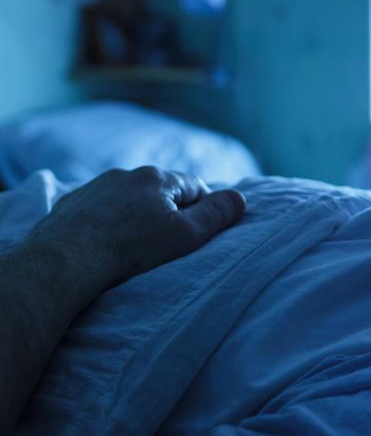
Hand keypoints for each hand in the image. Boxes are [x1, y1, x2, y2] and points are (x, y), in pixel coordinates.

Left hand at [25, 166, 245, 287]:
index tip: (196, 234)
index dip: (202, 211)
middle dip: (168, 213)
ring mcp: (94, 187)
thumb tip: (239, 197)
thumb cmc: (131, 250)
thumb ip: (216, 214)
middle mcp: (125, 174)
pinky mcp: (70, 204)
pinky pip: (100, 209)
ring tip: (134, 247)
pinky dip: (107, 223)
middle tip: (165, 245)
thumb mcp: (187, 235)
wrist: (65, 262)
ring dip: (136, 217)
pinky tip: (105, 246)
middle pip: (161, 192)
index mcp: (158, 178)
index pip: (196, 187)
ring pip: (128, 199)